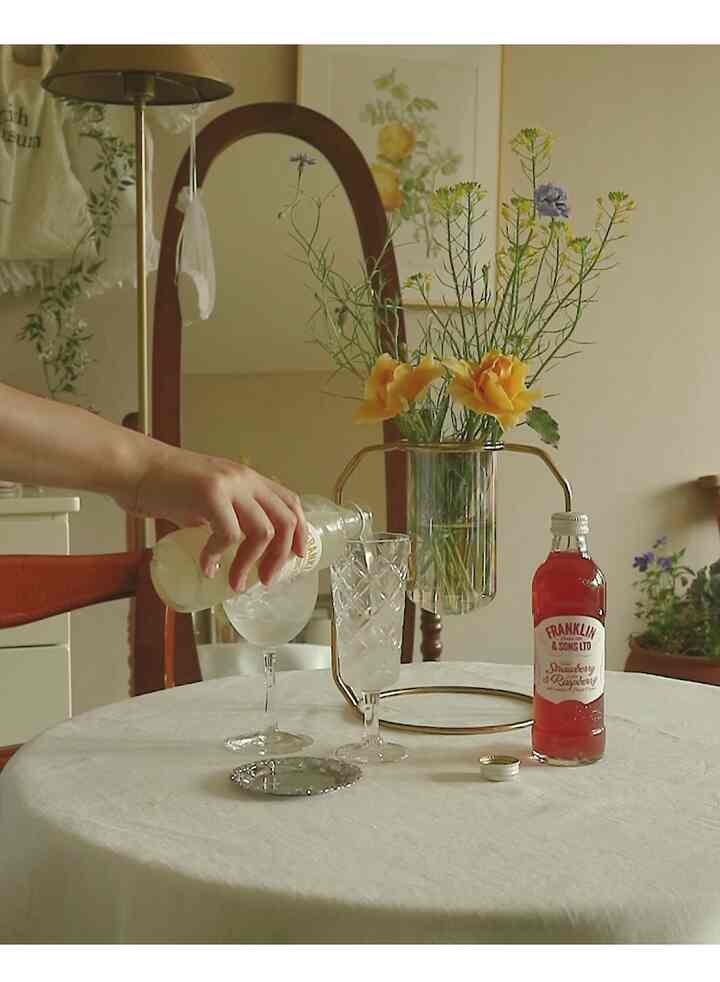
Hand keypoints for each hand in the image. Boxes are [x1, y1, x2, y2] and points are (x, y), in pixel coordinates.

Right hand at [115, 444, 306, 589]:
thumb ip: (224, 516)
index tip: (296, 559)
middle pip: (286, 520)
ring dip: (250, 564)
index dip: (300, 533)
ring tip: (235, 582)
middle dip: (281, 557)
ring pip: (263, 531)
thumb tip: (232, 548)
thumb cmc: (162, 485)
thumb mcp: (205, 499)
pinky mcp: (209, 494)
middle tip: (265, 580)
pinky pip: (229, 535)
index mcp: (247, 479)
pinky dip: (218, 556)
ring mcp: (229, 484)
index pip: (290, 503)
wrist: (132, 467)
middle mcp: (244, 478)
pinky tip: (206, 566)